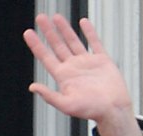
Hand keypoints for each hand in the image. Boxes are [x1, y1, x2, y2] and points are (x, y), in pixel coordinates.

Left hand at [24, 14, 142, 135]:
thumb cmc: (91, 111)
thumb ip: (49, 95)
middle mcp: (73, 68)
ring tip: (56, 17)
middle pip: (57, 45)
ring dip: (64, 29)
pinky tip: (83, 22)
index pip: (46, 57)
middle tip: (40, 18)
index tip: (28, 32)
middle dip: (48, 32)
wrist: (113, 110)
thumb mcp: (66, 105)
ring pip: (72, 41)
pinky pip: (94, 42)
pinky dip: (89, 32)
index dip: (36, 44)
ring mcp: (87, 63)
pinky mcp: (102, 60)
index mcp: (63, 77)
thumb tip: (32, 87)